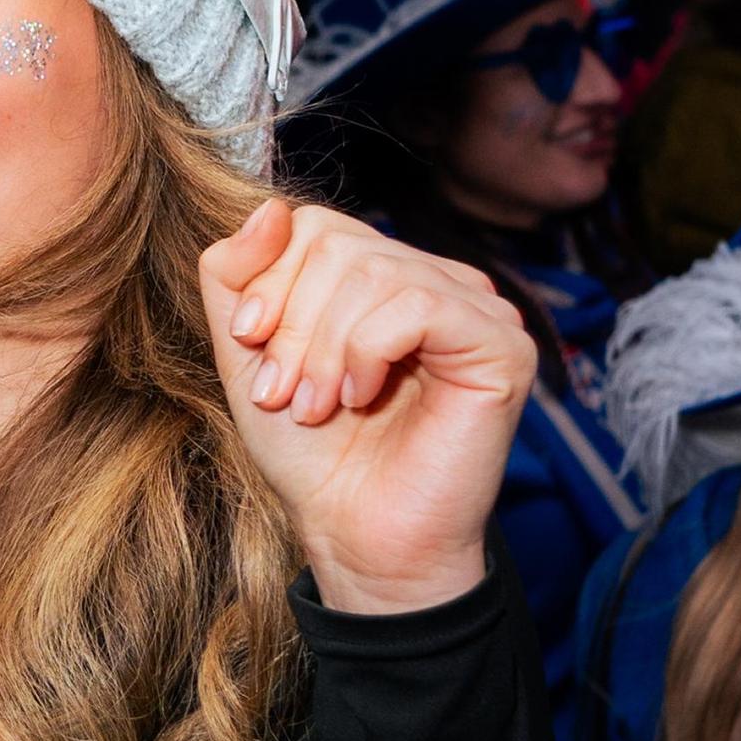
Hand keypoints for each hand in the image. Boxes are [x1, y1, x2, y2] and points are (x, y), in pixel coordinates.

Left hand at [200, 199, 533, 614]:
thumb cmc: (312, 454)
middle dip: (293, 322)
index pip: (314, 227)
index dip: (270, 280)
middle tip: (285, 393)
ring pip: (373, 271)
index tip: (251, 345)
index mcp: (383, 277)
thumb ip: (239, 277)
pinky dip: (368, 352)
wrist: (354, 534)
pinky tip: (362, 398)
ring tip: (318, 407)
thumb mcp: (249, 354)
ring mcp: (475, 308)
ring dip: (324, 348)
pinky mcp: (502, 344)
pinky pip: (417, 304)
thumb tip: (267, 206)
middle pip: (338, 244)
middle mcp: (435, 281)